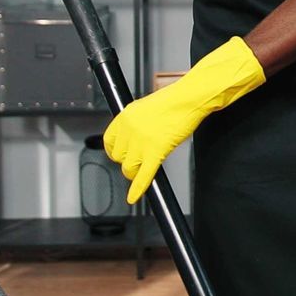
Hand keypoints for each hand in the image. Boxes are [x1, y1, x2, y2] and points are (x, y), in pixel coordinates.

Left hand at [103, 37, 266, 202]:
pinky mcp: (156, 151)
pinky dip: (138, 188)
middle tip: (136, 162)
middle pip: (118, 157)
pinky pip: (143, 175)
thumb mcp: (144, 108)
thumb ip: (134, 123)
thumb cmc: (173, 101)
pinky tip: (134, 197)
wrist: (187, 99)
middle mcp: (129, 130)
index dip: (114, 151)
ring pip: (129, 168)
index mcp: (124, 117)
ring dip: (134, 173)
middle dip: (127, 162)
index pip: (108, 141)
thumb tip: (132, 136)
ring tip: (141, 172)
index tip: (119, 155)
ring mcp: (142, 142)